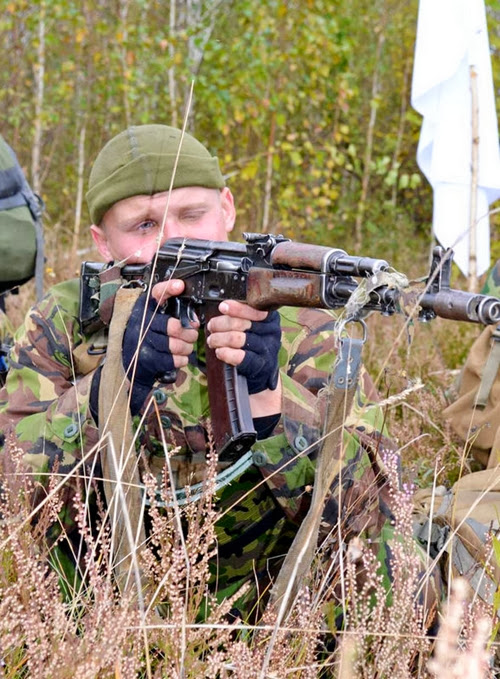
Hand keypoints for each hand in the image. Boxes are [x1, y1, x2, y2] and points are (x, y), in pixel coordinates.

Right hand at [123, 284, 197, 413]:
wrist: (130, 361)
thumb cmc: (149, 335)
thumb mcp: (155, 319)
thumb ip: (173, 314)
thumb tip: (194, 320)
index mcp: (145, 308)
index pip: (156, 293)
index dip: (168, 288)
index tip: (180, 286)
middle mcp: (142, 323)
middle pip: (174, 326)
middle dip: (190, 333)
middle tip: (192, 335)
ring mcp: (142, 342)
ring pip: (176, 345)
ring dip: (187, 347)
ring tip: (187, 347)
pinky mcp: (146, 359)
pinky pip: (173, 360)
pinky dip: (182, 359)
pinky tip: (181, 357)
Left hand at [206, 301, 280, 394]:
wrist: (262, 370)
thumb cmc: (253, 343)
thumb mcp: (253, 325)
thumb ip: (242, 315)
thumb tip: (224, 307)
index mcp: (270, 319)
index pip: (254, 310)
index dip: (237, 308)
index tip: (222, 307)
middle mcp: (271, 333)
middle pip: (241, 323)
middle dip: (220, 324)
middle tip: (211, 327)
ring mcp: (266, 350)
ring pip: (237, 338)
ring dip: (218, 338)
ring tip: (212, 340)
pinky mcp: (259, 364)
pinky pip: (240, 357)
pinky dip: (226, 353)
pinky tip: (219, 352)